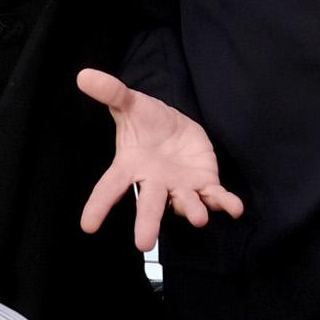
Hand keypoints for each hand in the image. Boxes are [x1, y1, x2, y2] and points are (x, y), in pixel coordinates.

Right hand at [75, 70, 244, 253]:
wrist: (175, 126)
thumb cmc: (147, 121)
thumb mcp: (131, 104)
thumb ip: (111, 93)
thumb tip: (84, 75)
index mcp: (131, 167)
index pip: (110, 188)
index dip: (98, 206)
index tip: (87, 226)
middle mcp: (155, 183)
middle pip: (149, 204)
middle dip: (147, 223)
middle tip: (143, 244)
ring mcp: (180, 187)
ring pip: (186, 204)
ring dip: (192, 211)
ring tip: (198, 219)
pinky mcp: (204, 184)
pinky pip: (215, 197)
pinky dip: (225, 204)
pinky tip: (235, 209)